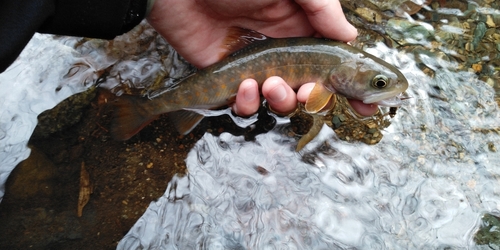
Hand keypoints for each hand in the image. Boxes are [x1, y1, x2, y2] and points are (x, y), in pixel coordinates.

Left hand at [147, 0, 373, 115]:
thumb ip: (323, 10)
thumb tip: (351, 38)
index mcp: (301, 30)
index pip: (335, 64)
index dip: (354, 88)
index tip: (370, 107)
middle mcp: (282, 52)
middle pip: (312, 90)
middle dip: (318, 101)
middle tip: (312, 97)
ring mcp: (255, 68)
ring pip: (280, 102)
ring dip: (282, 101)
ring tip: (272, 85)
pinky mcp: (227, 81)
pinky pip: (244, 105)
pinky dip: (247, 102)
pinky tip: (244, 84)